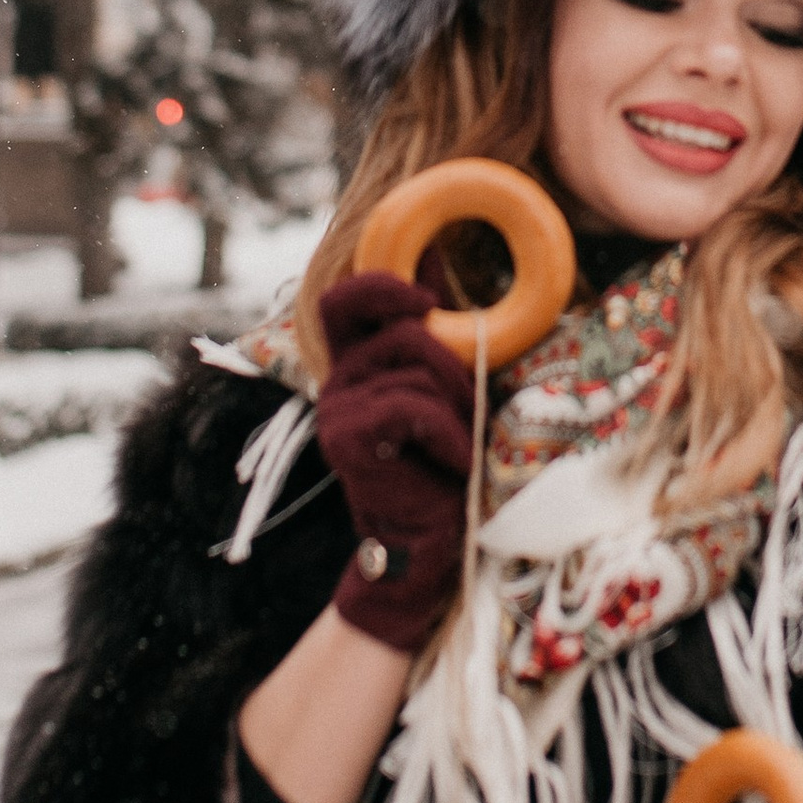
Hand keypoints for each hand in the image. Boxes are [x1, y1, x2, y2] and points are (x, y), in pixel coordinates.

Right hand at [315, 272, 476, 653]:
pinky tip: (454, 464)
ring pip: (417, 370)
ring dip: (457, 407)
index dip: (382, 283)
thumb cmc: (448, 461)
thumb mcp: (447, 388)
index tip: (431, 297)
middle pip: (403, 330)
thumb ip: (436, 334)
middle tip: (467, 403)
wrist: (429, 542)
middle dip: (452, 360)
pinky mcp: (346, 438)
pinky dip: (448, 434)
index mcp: (356, 363)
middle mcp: (337, 380)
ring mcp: (336, 409)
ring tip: (459, 446)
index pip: (344, 299)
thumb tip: (435, 259)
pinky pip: (412, 407)